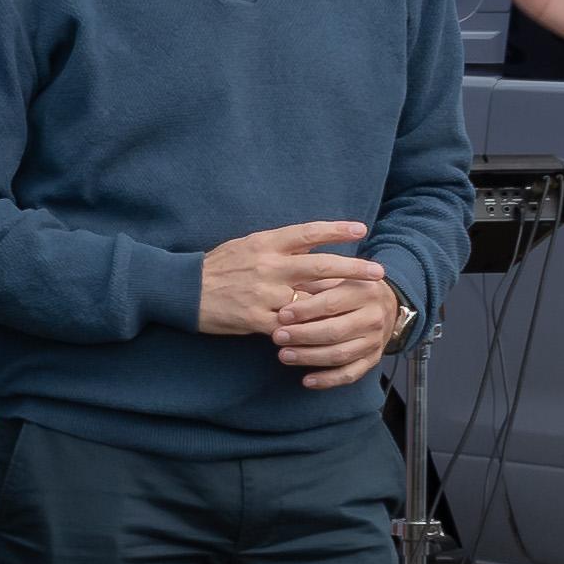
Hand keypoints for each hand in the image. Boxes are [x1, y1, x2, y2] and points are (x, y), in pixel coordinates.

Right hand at [196, 218, 370, 341]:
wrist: (184, 290)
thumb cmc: (218, 266)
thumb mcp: (248, 245)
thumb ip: (280, 245)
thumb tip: (314, 241)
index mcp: (266, 243)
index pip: (308, 232)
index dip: (336, 230)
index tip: (361, 230)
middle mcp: (269, 266)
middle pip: (320, 266)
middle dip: (353, 269)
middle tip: (378, 272)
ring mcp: (264, 293)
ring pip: (310, 300)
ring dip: (336, 304)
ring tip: (360, 306)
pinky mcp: (257, 319)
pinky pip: (291, 326)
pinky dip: (309, 330)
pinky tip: (328, 333)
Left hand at [271, 257, 405, 389]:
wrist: (386, 305)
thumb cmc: (351, 289)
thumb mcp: (337, 277)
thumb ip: (315, 283)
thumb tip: (285, 291)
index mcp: (364, 292)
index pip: (331, 303)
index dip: (305, 311)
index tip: (282, 315)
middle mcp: (373, 317)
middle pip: (334, 331)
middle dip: (303, 336)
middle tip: (278, 337)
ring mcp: (374, 341)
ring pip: (339, 355)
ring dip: (309, 358)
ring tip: (284, 356)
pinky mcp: (373, 359)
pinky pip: (350, 374)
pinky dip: (328, 380)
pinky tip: (306, 381)